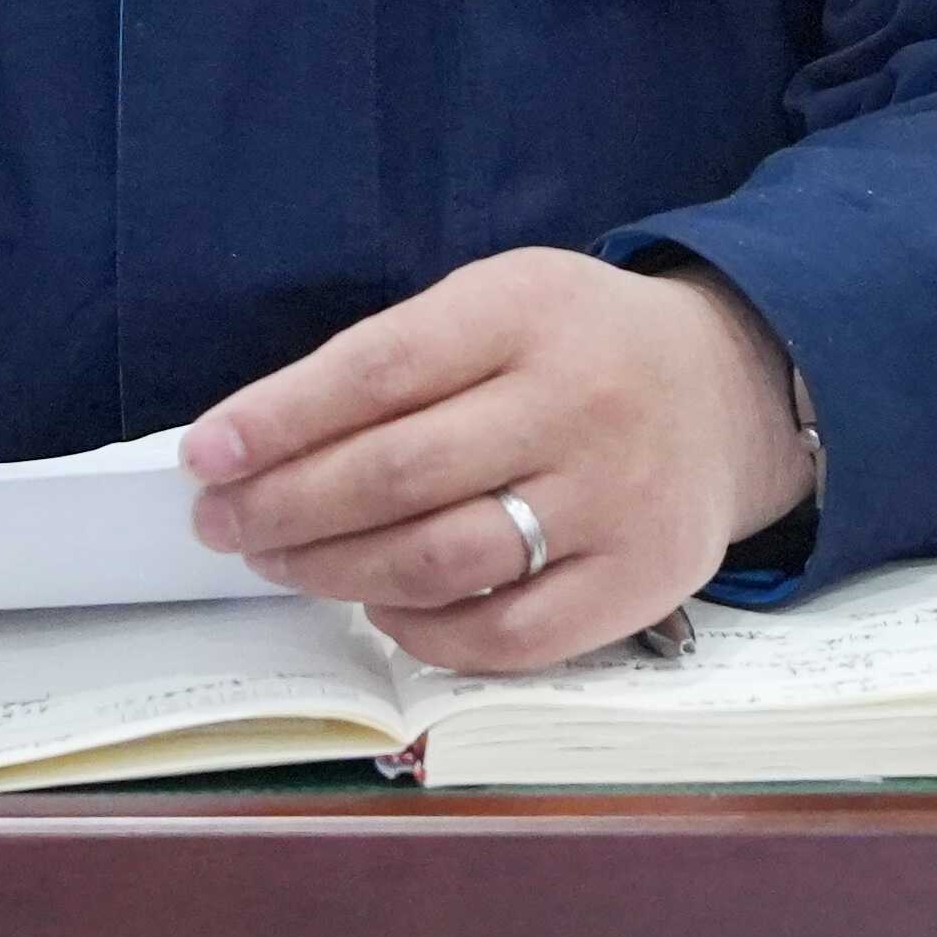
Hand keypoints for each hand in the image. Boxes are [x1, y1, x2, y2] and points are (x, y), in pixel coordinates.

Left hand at [180, 249, 813, 674]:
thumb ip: (399, 360)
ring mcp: (615, 500)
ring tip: (280, 561)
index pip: (381, 368)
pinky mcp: (640, 581)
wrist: (730, 387)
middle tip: (223, 523)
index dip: (281, 417)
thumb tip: (262, 445)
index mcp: (527, 310)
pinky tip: (377, 607)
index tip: (207, 454)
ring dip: (337, 571)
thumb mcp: (499, 301)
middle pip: (401, 473)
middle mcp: (578, 403)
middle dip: (288, 505)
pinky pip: (508, 636)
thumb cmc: (578, 344)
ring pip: (444, 560)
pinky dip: (422, 632)